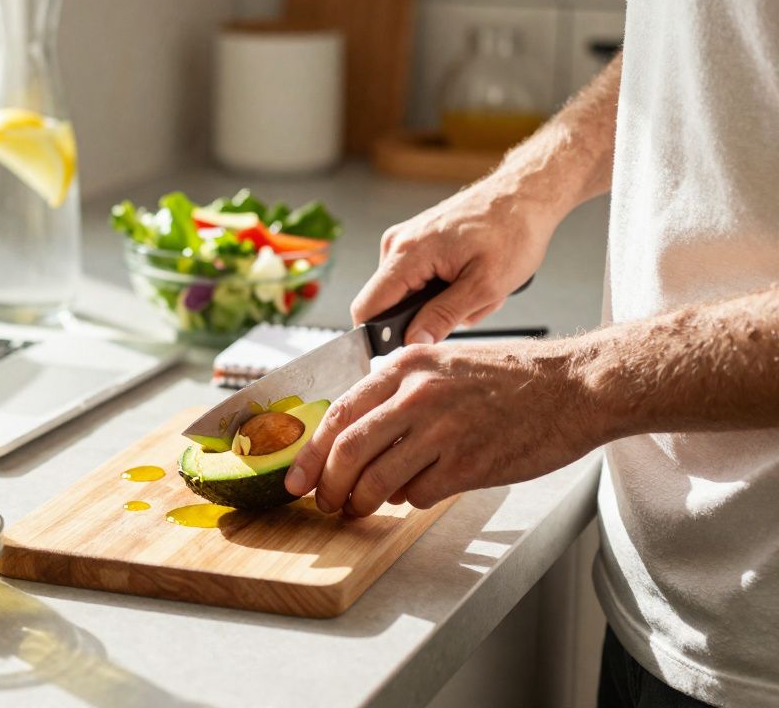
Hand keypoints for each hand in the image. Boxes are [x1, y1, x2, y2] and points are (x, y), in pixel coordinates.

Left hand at [283, 340, 602, 514]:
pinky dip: (410, 500)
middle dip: (328, 487)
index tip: (297, 478)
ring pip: (375, 481)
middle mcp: (417, 395)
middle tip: (325, 503)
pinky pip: (417, 495)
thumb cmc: (514, 377)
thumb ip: (400, 390)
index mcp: (406, 366)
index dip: (310, 454)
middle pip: (346, 452)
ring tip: (362, 508)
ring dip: (362, 502)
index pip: (338, 414)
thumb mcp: (444, 362)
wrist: (574, 386)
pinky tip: (420, 491)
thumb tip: (359, 431)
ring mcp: (441, 431)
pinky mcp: (467, 464)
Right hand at [351, 182, 560, 343]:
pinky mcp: (417, 240)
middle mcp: (397, 243)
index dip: (377, 337)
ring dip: (442, 302)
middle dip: (427, 317)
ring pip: (408, 293)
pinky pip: (418, 278)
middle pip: (389, 304)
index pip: (367, 308)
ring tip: (477, 287)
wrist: (525, 193)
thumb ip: (443, 317)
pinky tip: (470, 275)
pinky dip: (445, 286)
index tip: (402, 352)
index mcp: (408, 254)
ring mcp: (405, 239)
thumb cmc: (513, 231)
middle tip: (470, 307)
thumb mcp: (485, 286)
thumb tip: (412, 343)